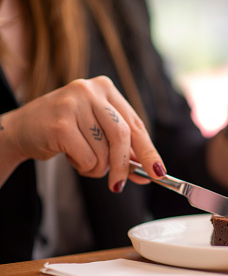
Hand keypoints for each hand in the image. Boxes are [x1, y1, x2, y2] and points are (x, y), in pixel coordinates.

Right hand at [2, 76, 165, 191]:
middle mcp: (91, 90)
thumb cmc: (65, 131)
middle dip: (125, 165)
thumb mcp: (98, 134)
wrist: (21, 129)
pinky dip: (83, 167)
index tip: (159, 172)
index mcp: (106, 89)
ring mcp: (74, 103)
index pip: (136, 124)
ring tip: (83, 160)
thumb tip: (151, 172)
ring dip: (97, 167)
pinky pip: (86, 158)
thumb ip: (124, 150)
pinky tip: (70, 156)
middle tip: (120, 186)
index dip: (149, 151)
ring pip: (104, 151)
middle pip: (123, 135)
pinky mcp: (60, 122)